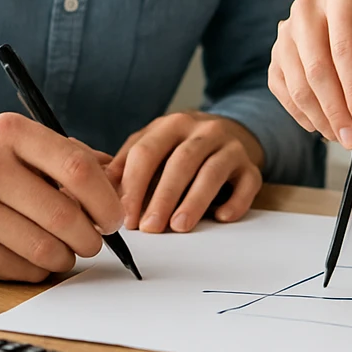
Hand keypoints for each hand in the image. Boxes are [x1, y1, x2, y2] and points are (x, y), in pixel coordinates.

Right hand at [0, 112, 123, 282]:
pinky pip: (22, 268)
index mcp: (9, 134)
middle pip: (64, 214)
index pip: (76, 168)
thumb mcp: (16, 143)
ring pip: (46, 248)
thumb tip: (116, 181)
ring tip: (70, 249)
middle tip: (97, 239)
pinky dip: (41, 268)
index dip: (105, 198)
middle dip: (93, 235)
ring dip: (69, 255)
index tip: (114, 214)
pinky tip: (39, 256)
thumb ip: (67, 155)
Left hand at [106, 112, 263, 233]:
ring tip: (179, 226)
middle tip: (149, 227)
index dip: (134, 185)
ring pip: (213, 171)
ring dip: (194, 201)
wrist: (234, 132)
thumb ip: (127, 163)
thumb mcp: (154, 145)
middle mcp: (204, 130)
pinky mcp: (251, 166)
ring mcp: (231, 146)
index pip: (147, 151)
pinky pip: (248, 184)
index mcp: (173, 124)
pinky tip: (221, 217)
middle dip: (163, 196)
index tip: (125, 216)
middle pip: (181, 161)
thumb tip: (99, 188)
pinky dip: (236, 202)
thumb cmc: (184, 146)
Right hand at [268, 0, 351, 149]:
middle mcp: (307, 10)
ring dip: (321, 119)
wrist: (343, 31)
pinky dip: (304, 116)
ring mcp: (285, 34)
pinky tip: (322, 126)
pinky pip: (284, 93)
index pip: (345, 49)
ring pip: (299, 85)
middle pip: (317, 69)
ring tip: (341, 136)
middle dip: (337, 111)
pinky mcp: (273, 57)